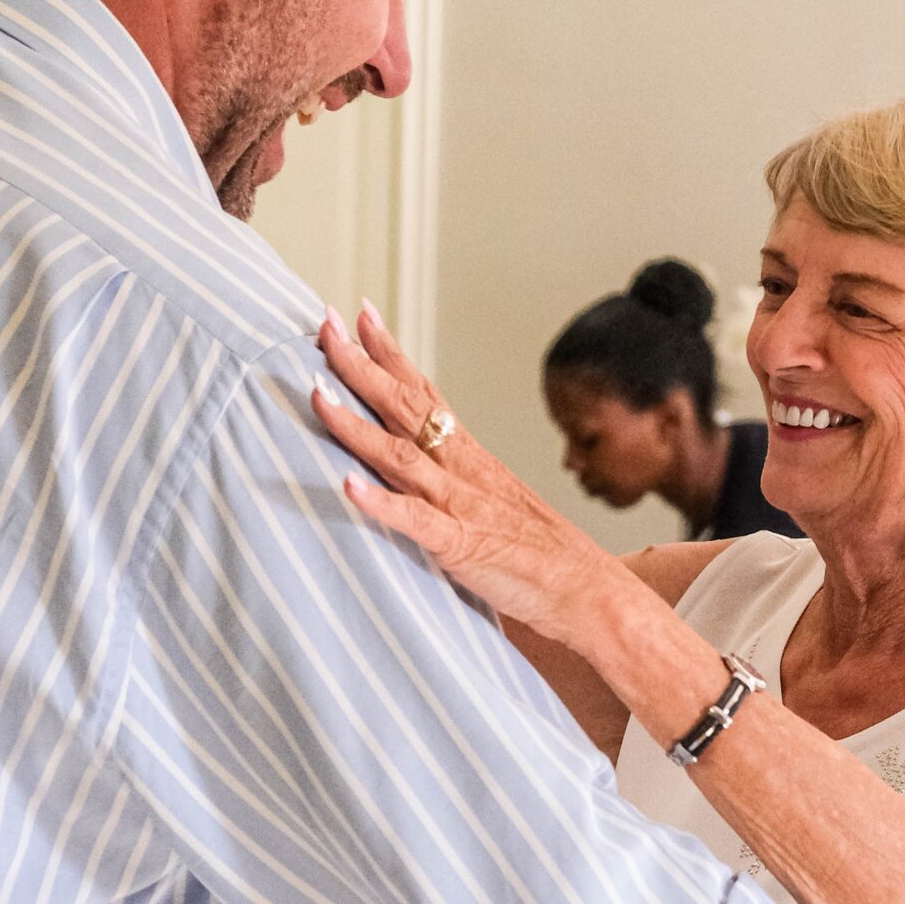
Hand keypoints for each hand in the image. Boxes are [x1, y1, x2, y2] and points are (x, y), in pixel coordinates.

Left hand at [312, 304, 613, 643]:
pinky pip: (415, 520)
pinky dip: (380, 503)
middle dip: (360, 365)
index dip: (390, 353)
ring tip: (316, 395)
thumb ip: (456, 485)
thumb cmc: (542, 555)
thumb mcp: (496, 504)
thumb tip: (423, 472)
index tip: (360, 314)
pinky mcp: (459, 546)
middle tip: (325, 325)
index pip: (424, 392)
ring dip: (354, 424)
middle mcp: (462, 470)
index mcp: (470, 457)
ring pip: (399, 454)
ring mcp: (460, 505)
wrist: (587, 589)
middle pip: (404, 406)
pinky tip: (347, 487)